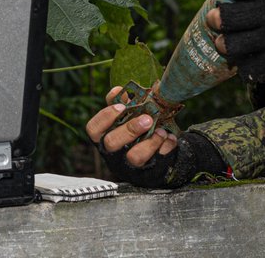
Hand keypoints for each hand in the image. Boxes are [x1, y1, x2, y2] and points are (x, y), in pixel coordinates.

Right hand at [85, 87, 224, 188]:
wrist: (160, 150)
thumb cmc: (138, 128)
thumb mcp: (128, 115)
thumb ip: (122, 103)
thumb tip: (119, 91)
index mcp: (104, 137)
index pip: (93, 129)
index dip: (104, 117)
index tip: (121, 107)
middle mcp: (113, 153)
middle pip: (112, 143)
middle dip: (129, 129)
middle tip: (147, 119)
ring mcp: (130, 165)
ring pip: (134, 157)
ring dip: (149, 142)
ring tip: (161, 131)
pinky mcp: (148, 172)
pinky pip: (157, 162)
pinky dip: (165, 148)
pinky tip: (170, 138)